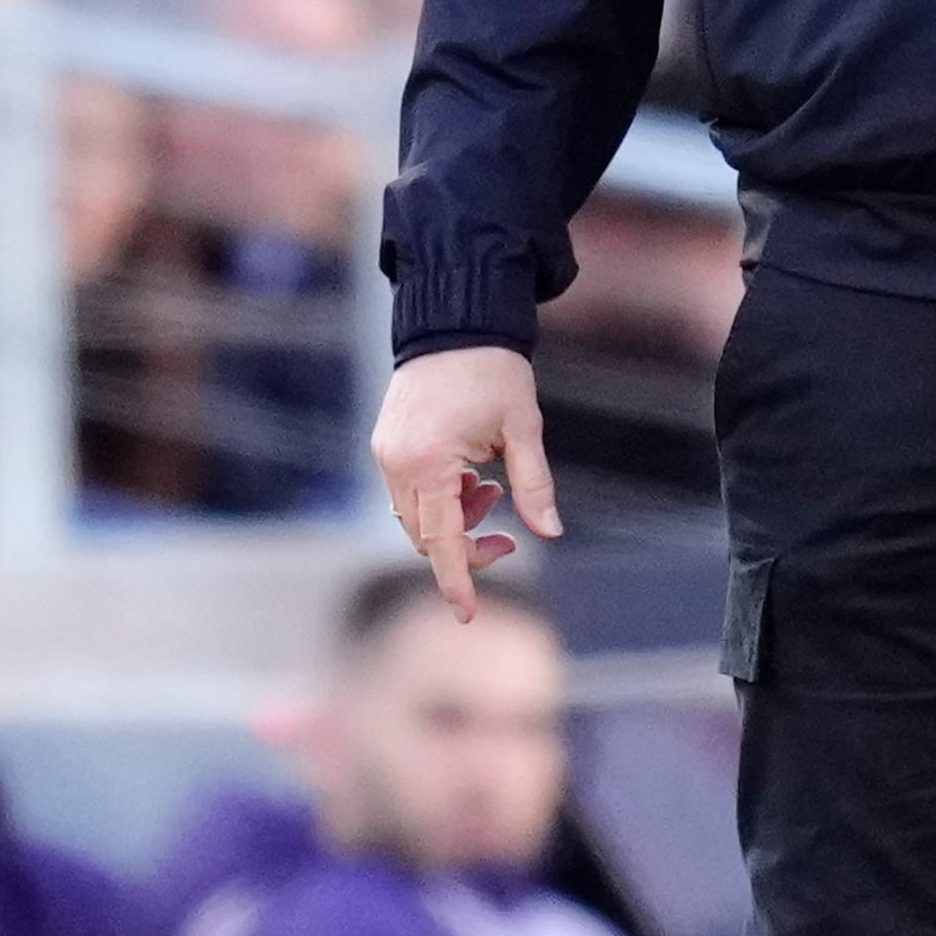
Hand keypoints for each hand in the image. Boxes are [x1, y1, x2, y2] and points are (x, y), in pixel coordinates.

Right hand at [371, 343, 554, 615]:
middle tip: (508, 534)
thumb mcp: (524, 429)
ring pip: (415, 516)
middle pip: (426, 535)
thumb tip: (551, 531)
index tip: (467, 614)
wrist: (455, 320)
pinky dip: (440, 498)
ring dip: (454, 519)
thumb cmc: (494, 372)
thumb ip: (534, 484)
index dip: (457, 580)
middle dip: (466, 546)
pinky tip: (470, 476)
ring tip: (491, 489)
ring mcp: (386, 453)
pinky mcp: (385, 443)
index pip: (441, 540)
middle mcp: (397, 462)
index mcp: (429, 463)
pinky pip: (409, 491)